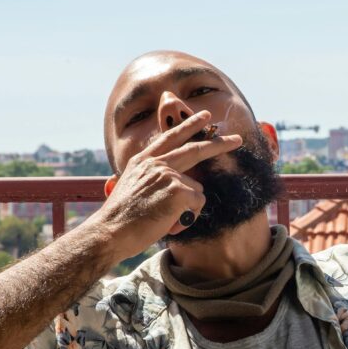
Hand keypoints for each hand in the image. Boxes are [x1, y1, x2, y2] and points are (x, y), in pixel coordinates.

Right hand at [98, 111, 241, 257]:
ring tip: (164, 219)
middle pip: (195, 149)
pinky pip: (197, 204)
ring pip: (196, 189)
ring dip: (187, 208)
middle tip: (238, 139)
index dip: (188, 126)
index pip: (170, 137)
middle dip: (219, 144)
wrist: (109, 232)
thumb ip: (153, 178)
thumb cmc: (121, 218)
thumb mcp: (133, 188)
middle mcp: (155, 163)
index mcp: (143, 161)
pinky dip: (187, 218)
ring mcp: (167, 174)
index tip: (203, 116)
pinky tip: (168, 223)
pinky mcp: (177, 190)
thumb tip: (179, 181)